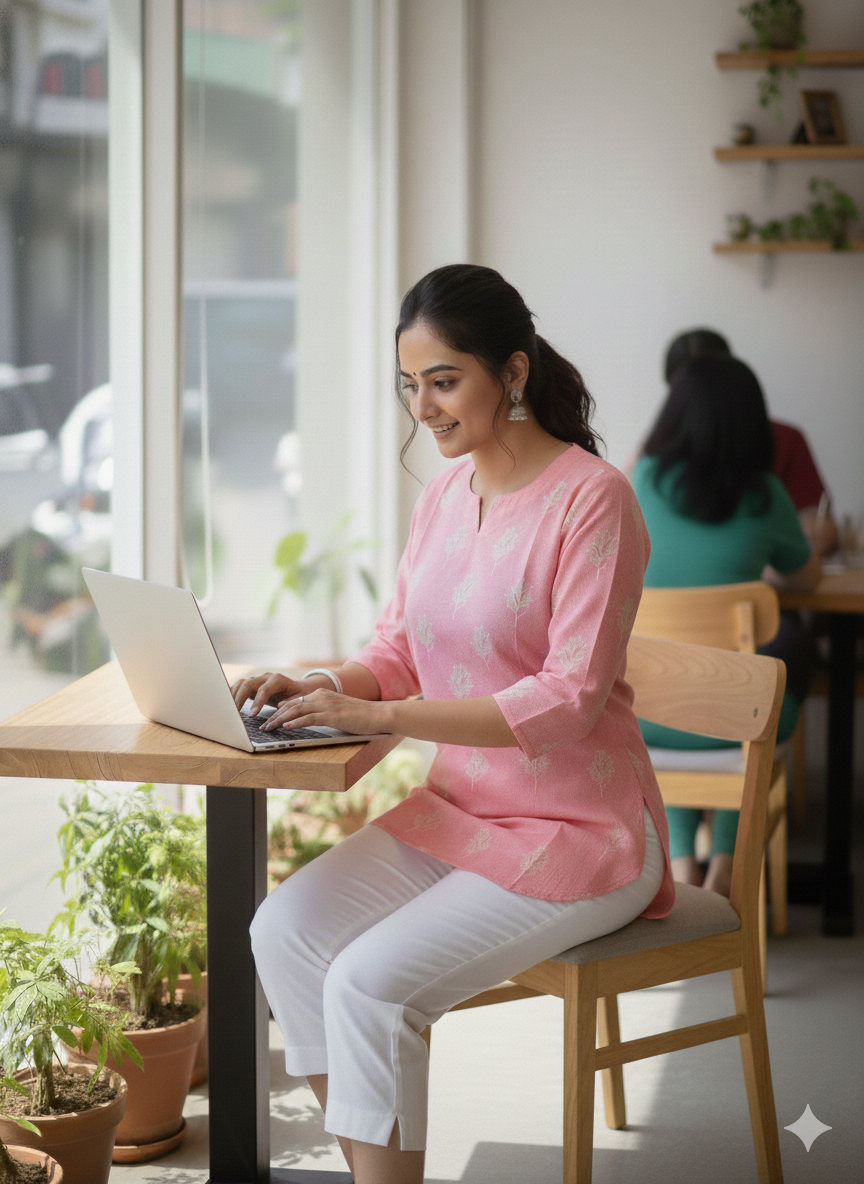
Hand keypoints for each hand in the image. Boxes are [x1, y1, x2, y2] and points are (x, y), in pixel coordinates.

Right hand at [230, 672, 306, 715]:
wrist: (298, 688)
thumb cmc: (299, 694)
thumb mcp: (299, 699)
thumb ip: (290, 702)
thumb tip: (279, 706)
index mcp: (278, 680)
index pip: (264, 689)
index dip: (257, 702)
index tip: (252, 715)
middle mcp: (266, 678)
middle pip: (248, 684)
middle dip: (240, 698)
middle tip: (235, 713)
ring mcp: (258, 680)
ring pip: (241, 684)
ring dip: (233, 696)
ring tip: (229, 710)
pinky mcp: (253, 686)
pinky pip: (240, 687)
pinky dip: (233, 694)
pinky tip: (227, 704)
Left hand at [258, 687, 390, 735]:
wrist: (378, 715)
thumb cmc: (360, 717)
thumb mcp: (337, 712)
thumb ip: (322, 714)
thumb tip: (307, 722)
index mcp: (322, 694)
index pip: (295, 701)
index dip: (280, 710)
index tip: (269, 718)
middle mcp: (322, 696)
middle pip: (292, 704)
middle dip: (274, 715)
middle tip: (263, 725)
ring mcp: (326, 705)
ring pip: (296, 710)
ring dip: (279, 719)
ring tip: (268, 727)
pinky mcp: (332, 715)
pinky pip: (309, 718)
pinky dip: (295, 722)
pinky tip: (286, 727)